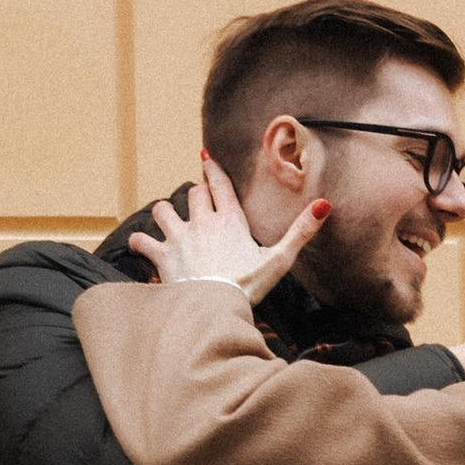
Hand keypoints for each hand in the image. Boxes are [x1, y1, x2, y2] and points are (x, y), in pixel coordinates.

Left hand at [130, 152, 326, 298]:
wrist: (213, 308)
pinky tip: (142, 245)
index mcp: (229, 221)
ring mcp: (178, 238)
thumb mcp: (279, 260)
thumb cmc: (247, 286)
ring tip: (168, 218)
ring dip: (165, 212)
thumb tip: (323, 205)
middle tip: (198, 198)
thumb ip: (301, 232)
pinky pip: (141, 241)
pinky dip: (140, 242)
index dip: (213, 169)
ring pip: (163, 209)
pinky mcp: (161, 256)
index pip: (219, 185)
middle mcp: (201, 222)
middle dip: (195, 194)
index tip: (205, 156)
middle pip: (193, 193)